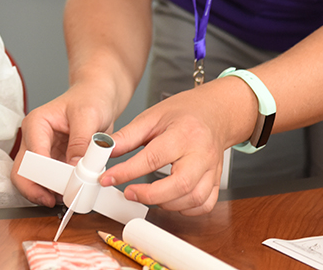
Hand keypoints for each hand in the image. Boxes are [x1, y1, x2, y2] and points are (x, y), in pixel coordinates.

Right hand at [11, 81, 117, 206]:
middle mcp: (34, 138)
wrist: (99, 97)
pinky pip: (48, 181)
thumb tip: (75, 168)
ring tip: (66, 199)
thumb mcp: (88, 115)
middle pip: (23, 172)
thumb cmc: (91, 98)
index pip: (33, 155)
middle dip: (37, 189)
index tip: (65, 184)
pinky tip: (70, 193)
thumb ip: (81, 141)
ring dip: (46, 192)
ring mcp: (42, 151)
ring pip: (32, 180)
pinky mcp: (53, 161)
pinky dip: (56, 190)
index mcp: (36, 123)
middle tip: (56, 200)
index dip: (47, 174)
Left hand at [100, 84, 233, 215]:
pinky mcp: (216, 181)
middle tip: (128, 192)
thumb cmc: (184, 112)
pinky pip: (204, 205)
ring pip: (194, 199)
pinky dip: (185, 209)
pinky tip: (170, 200)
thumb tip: (106, 150)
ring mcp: (212, 169)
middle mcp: (202, 153)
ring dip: (166, 204)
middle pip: (180, 184)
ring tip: (147, 195)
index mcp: (184, 133)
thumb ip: (128, 136)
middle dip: (150, 195)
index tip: (107, 178)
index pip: (153, 158)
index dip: (127, 172)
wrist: (214, 112)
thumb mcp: (152, 116)